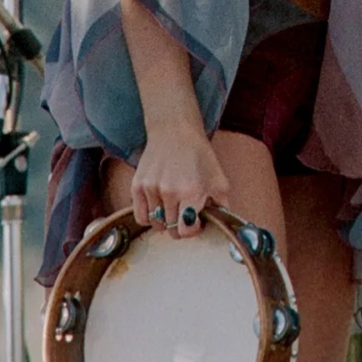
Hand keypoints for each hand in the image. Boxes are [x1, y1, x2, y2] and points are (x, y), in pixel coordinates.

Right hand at [131, 123, 230, 238]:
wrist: (175, 130)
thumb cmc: (199, 154)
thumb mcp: (219, 178)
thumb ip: (223, 205)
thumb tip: (224, 225)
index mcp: (191, 192)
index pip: (185, 231)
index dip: (193, 229)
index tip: (197, 221)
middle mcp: (169, 192)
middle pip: (171, 230)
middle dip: (180, 225)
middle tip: (186, 211)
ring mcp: (151, 189)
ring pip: (156, 224)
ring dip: (165, 220)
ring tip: (173, 205)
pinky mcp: (137, 186)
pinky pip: (140, 217)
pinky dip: (149, 217)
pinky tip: (159, 207)